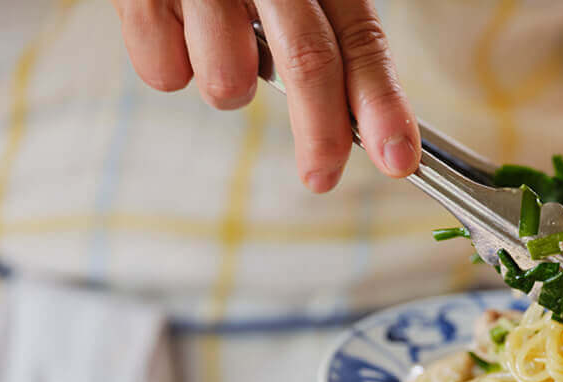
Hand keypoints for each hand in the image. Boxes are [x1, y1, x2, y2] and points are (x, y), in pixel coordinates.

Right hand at [112, 0, 418, 190]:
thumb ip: (332, 44)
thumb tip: (367, 129)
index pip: (361, 39)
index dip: (382, 103)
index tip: (399, 159)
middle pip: (307, 60)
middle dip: (321, 133)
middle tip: (322, 176)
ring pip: (228, 82)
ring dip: (230, 87)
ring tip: (219, 46)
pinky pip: (163, 72)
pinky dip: (170, 66)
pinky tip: (175, 26)